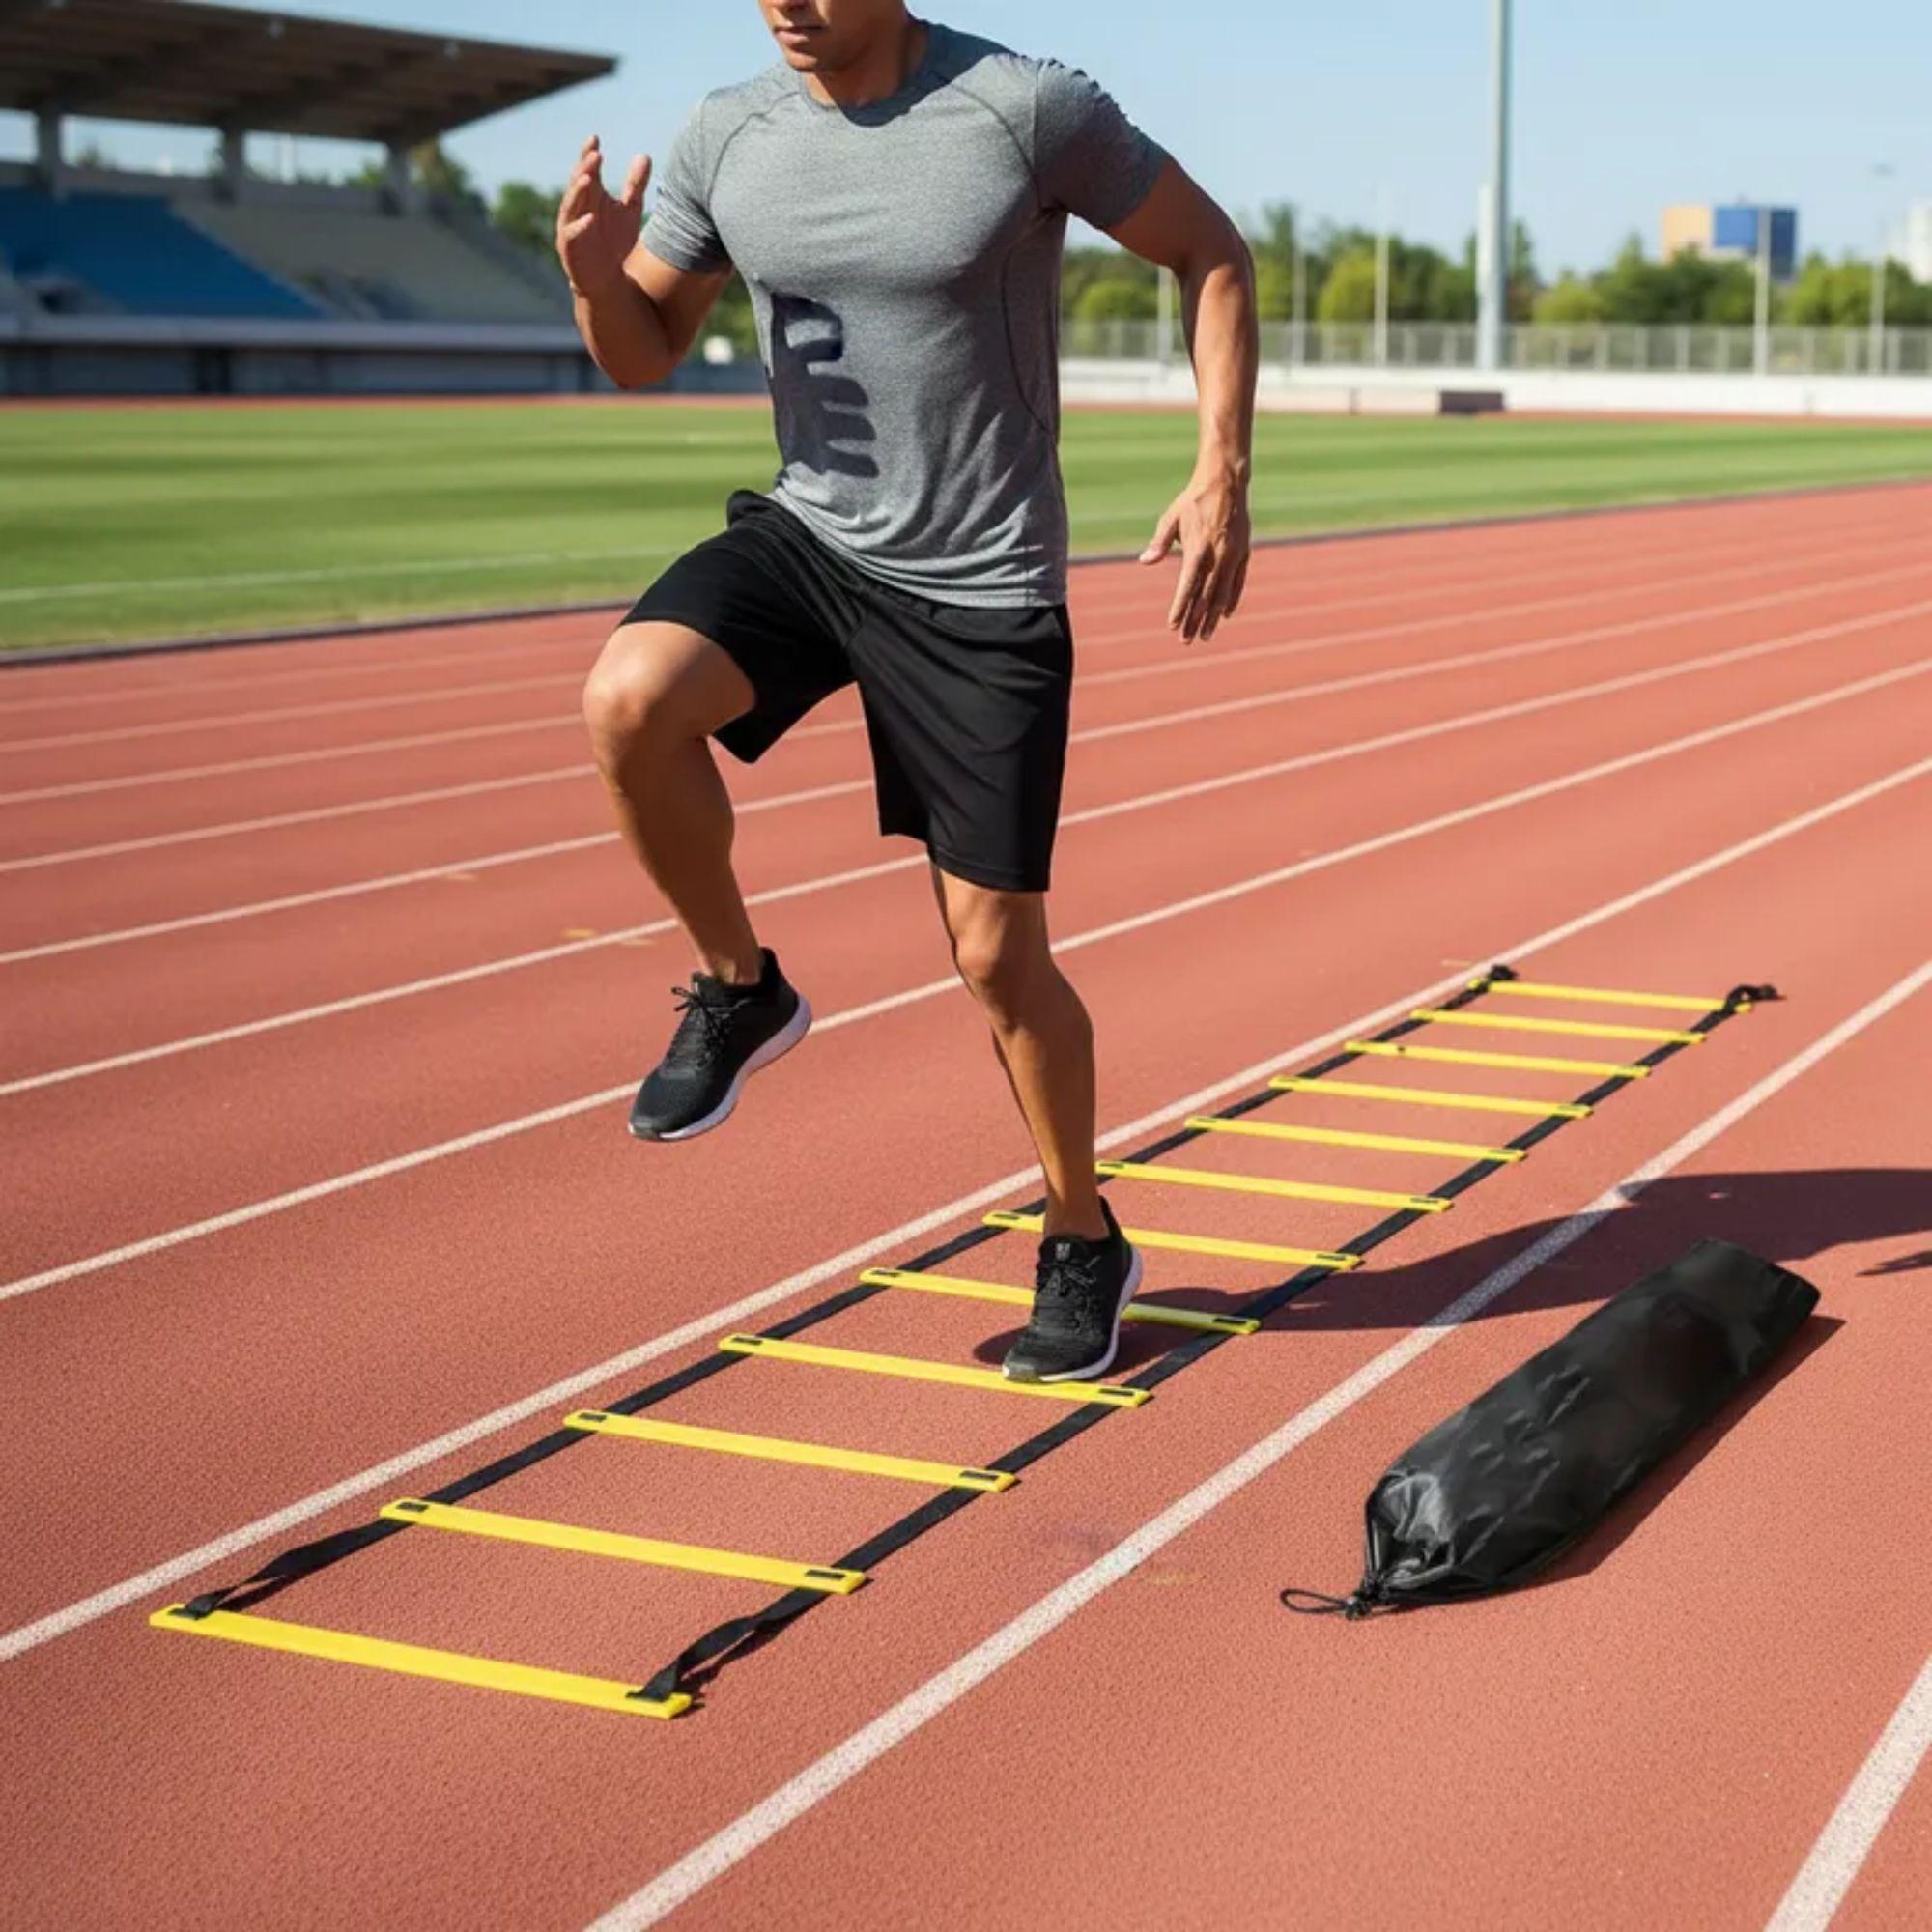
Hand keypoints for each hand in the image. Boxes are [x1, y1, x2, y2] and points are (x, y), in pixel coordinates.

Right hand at [556, 135, 648, 299]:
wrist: (607, 280)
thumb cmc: (615, 242)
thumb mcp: (630, 211)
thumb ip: (635, 185)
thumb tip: (644, 155)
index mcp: (589, 196)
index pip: (586, 169)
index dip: (588, 154)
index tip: (595, 138)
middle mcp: (577, 208)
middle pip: (577, 183)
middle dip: (584, 168)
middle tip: (595, 154)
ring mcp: (570, 226)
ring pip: (570, 205)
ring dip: (578, 191)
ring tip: (588, 178)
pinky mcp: (569, 248)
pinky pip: (572, 235)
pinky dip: (580, 226)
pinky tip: (590, 219)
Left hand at [1140, 467, 1251, 643]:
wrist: (1226, 482)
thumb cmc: (1193, 501)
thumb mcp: (1171, 518)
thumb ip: (1159, 543)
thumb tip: (1144, 561)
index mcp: (1198, 548)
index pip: (1187, 586)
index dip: (1180, 608)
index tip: (1172, 626)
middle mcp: (1218, 555)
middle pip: (1205, 596)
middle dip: (1195, 621)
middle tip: (1186, 641)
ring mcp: (1233, 555)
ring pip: (1223, 594)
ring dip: (1213, 617)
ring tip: (1205, 636)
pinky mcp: (1244, 552)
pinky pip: (1239, 582)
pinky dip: (1232, 599)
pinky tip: (1225, 615)